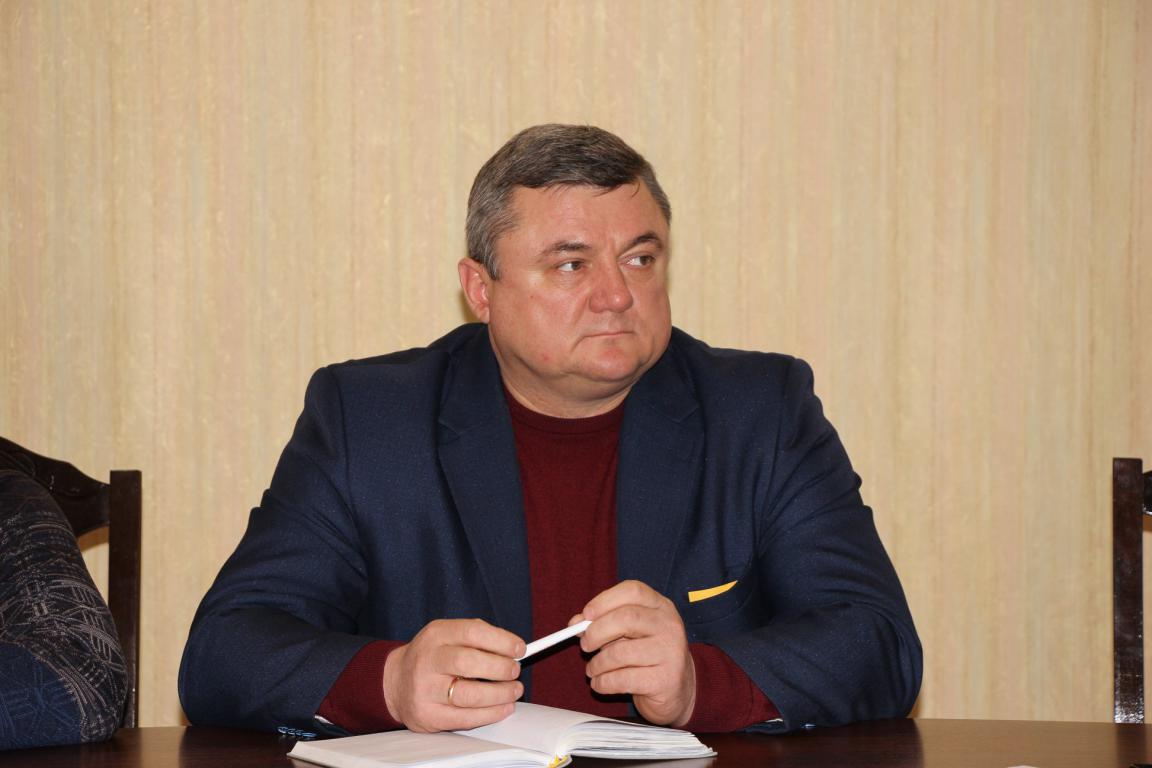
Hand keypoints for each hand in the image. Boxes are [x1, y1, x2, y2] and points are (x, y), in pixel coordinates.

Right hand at [382, 618, 525, 731]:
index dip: (501, 640)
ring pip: (469, 695)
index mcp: (436, 634)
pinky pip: (465, 718)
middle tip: (514, 671)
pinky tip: (503, 707)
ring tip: (514, 691)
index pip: (472, 632)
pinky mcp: (428, 715)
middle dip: (500, 668)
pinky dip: (491, 714)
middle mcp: (428, 660)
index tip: (519, 649)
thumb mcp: (448, 636)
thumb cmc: (432, 658)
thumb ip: (477, 638)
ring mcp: (425, 689)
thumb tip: (514, 650)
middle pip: (469, 663)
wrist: (395, 682)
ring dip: (500, 694)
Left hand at [575, 580, 695, 726]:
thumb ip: (604, 623)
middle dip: (597, 631)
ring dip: (598, 663)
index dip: (605, 600)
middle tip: (585, 644)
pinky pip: (623, 679)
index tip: (586, 615)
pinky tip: (600, 683)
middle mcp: (669, 625)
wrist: (677, 690)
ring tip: (593, 669)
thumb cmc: (647, 656)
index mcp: (660, 606)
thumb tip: (576, 623)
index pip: (633, 591)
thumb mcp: (628, 634)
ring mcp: (670, 653)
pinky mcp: (665, 680)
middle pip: (626, 618)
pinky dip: (603, 682)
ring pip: (621, 652)